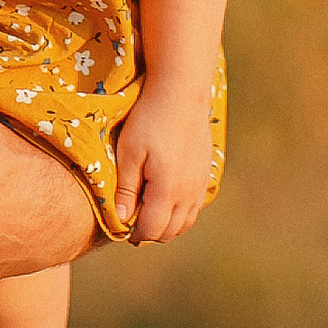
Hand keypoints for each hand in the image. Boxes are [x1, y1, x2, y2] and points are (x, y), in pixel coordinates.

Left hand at [112, 77, 218, 244]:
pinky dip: (181, 212)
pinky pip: (195, 206)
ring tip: (147, 211)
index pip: (153, 229)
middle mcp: (189, 192)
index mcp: (167, 189)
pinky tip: (166, 198)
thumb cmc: (149, 119)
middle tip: (132, 221)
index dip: (135, 234)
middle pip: (171, 231)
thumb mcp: (129, 152)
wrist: (181, 93)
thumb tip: (122, 219)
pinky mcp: (205, 173)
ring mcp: (200, 183)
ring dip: (167, 224)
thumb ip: (126, 189)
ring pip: (186, 221)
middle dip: (150, 232)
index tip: (122, 228)